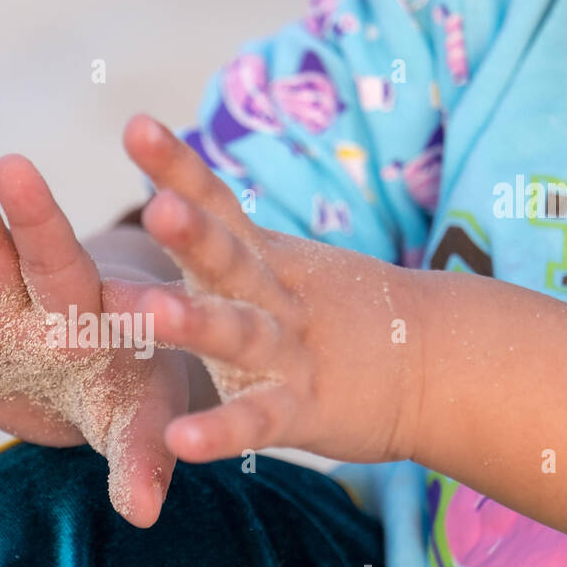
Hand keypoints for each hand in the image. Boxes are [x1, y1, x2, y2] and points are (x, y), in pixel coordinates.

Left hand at [126, 116, 423, 465]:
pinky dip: (220, 432)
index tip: (136, 125)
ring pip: (240, 333)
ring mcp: (290, 353)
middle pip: (229, 259)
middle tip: (155, 211)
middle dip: (192, 234)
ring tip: (149, 310)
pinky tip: (179, 441)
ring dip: (196, 321)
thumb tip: (164, 197)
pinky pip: (257, 422)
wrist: (430, 366)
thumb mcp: (279, 267)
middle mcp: (273, 297)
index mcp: (263, 259)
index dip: (179, 166)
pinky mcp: (302, 410)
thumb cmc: (332, 314)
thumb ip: (224, 240)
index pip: (218, 203)